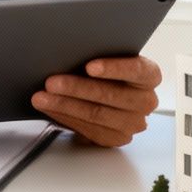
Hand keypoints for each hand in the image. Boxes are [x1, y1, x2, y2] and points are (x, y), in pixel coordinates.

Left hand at [31, 55, 161, 146]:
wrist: (113, 96)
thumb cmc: (109, 73)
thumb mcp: (110, 60)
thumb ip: (98, 57)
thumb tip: (69, 52)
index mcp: (149, 75)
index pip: (136, 70)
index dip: (113, 68)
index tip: (89, 67)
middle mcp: (146, 101)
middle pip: (110, 95)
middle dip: (77, 88)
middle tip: (51, 82)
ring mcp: (133, 122)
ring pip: (96, 114)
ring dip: (65, 105)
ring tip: (43, 97)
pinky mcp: (117, 138)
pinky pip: (89, 128)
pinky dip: (66, 117)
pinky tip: (51, 109)